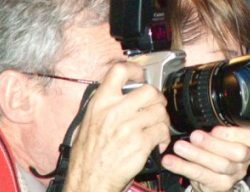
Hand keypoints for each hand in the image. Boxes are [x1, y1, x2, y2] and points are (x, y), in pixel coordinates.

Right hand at [65, 62, 170, 191]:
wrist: (89, 181)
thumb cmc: (86, 156)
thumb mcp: (85, 122)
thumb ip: (101, 105)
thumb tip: (114, 91)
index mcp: (100, 103)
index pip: (119, 71)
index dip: (134, 69)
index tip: (140, 75)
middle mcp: (115, 112)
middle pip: (149, 90)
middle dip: (157, 97)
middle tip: (155, 104)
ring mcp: (129, 127)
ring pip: (159, 111)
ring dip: (162, 118)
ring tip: (157, 125)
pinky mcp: (141, 143)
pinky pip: (162, 131)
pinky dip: (164, 136)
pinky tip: (158, 141)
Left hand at [162, 126, 249, 191]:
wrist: (214, 175)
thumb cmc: (219, 147)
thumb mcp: (221, 132)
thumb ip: (219, 123)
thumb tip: (201, 109)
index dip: (236, 133)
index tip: (215, 128)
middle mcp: (245, 158)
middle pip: (236, 153)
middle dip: (213, 143)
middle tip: (194, 136)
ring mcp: (234, 173)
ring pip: (219, 165)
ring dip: (196, 154)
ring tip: (179, 147)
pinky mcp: (220, 185)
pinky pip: (202, 176)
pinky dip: (183, 167)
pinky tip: (171, 161)